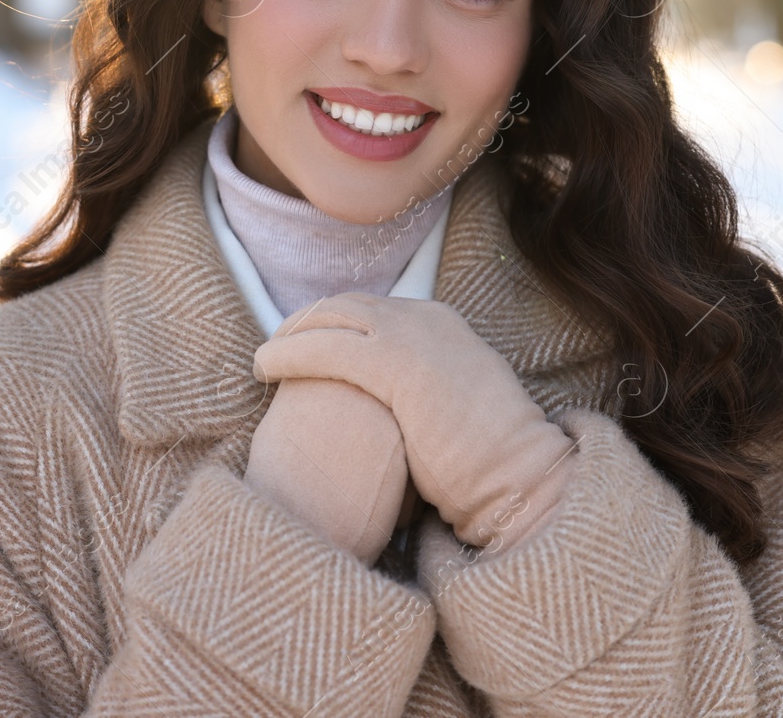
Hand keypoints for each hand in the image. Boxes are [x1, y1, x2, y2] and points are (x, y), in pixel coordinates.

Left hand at [252, 294, 577, 549]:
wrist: (519, 477)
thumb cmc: (486, 462)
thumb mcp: (450, 405)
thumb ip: (418, 389)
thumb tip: (385, 407)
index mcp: (444, 324)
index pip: (371, 308)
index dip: (330, 322)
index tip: (301, 343)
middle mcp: (428, 318)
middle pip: (346, 305)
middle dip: (304, 322)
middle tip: (273, 349)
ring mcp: (415, 337)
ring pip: (332, 319)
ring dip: (289, 335)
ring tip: (263, 361)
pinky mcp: (398, 365)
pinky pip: (327, 348)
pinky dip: (288, 353)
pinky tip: (264, 367)